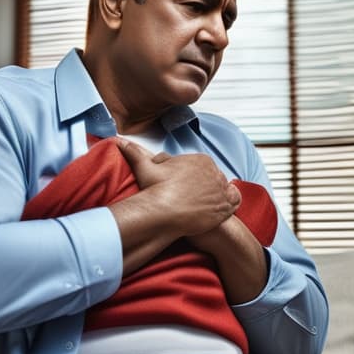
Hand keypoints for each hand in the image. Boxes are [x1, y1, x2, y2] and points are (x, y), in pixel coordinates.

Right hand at [116, 138, 240, 236]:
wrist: (164, 212)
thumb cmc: (155, 190)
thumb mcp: (144, 166)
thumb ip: (133, 151)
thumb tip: (118, 140)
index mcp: (200, 159)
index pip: (200, 167)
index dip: (191, 178)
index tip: (183, 187)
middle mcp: (214, 171)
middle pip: (211, 178)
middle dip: (203, 186)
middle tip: (191, 199)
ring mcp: (222, 188)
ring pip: (223, 189)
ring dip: (216, 195)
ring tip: (203, 204)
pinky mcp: (226, 205)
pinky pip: (235, 200)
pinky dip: (230, 203)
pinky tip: (219, 208)